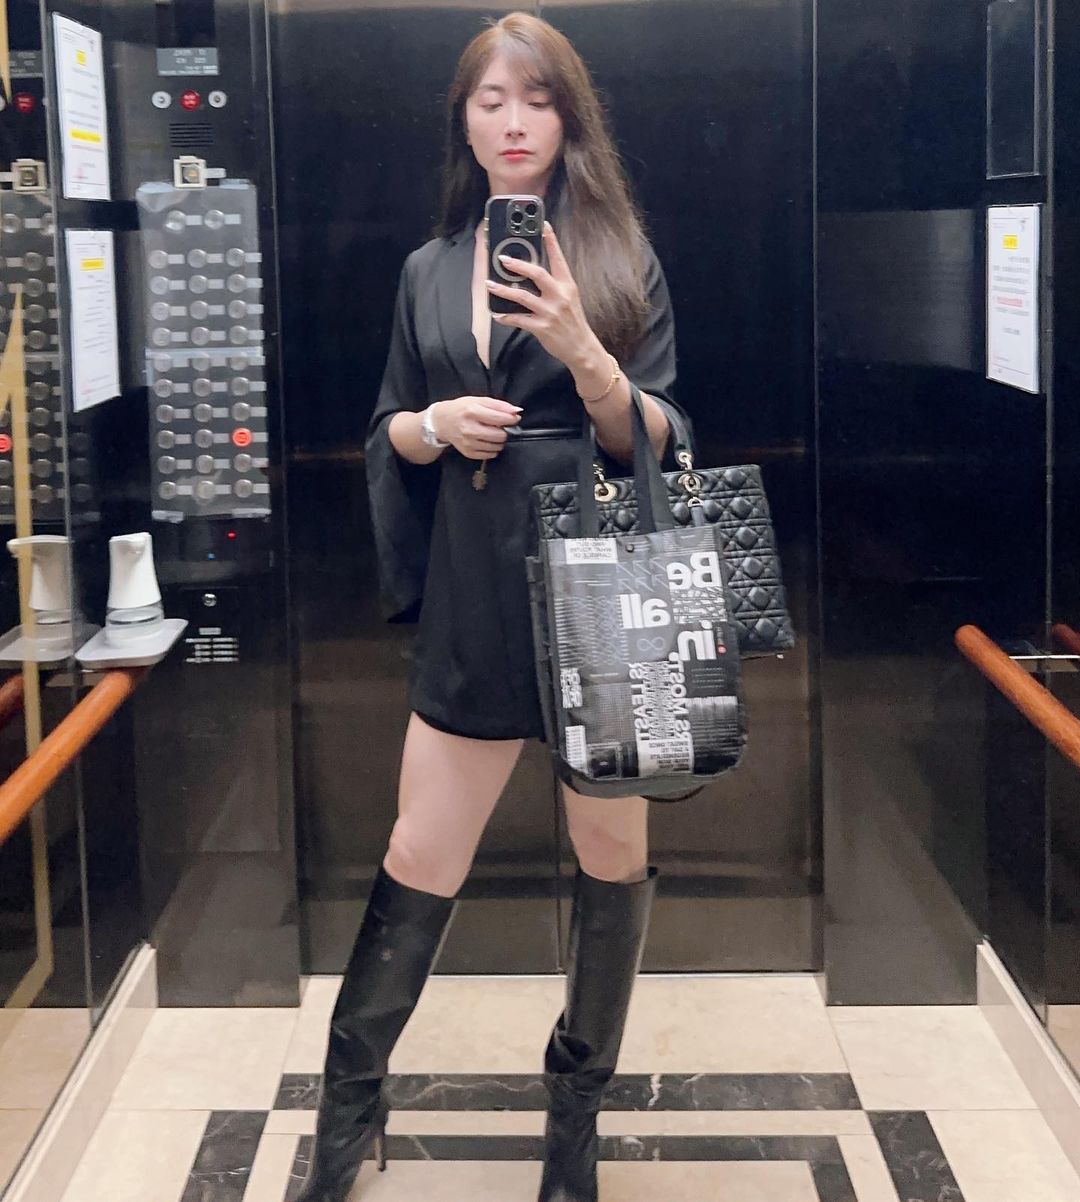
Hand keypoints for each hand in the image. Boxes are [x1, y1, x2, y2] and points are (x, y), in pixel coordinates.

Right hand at [432, 396, 521, 459]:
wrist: (442, 422)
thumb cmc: (461, 409)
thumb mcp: (478, 400)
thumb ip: (499, 405)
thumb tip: (516, 411)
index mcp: (472, 412)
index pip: (500, 418)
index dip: (511, 419)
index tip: (514, 418)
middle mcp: (469, 429)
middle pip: (500, 435)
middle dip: (504, 430)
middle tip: (500, 426)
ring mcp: (468, 443)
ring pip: (497, 446)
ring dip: (499, 440)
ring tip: (492, 433)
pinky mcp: (468, 453)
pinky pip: (490, 455)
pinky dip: (492, 448)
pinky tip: (487, 441)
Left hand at [485, 223, 603, 372]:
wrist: (581, 347)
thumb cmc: (572, 321)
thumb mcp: (569, 298)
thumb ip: (554, 284)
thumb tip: (531, 271)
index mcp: (567, 285)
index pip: (558, 259)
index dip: (551, 241)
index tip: (543, 224)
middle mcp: (559, 296)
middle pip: (537, 274)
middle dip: (518, 265)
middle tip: (502, 259)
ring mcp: (550, 312)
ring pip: (523, 296)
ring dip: (504, 290)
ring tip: (490, 285)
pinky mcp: (542, 328)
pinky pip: (519, 320)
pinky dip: (506, 317)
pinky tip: (497, 315)